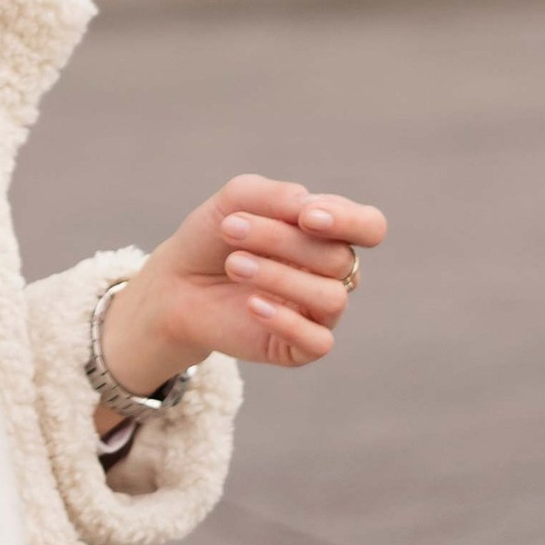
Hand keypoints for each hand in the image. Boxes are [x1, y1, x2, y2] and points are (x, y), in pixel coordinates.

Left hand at [98, 174, 387, 405]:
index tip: (306, 217)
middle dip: (281, 239)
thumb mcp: (238, 200)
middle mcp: (331, 272)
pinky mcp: (300, 347)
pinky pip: (319, 342)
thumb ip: (278, 197)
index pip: (369, 226)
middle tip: (230, 229)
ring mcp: (318, 312)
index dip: (349, 221)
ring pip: (332, 298)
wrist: (175, 283)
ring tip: (233, 265)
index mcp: (326, 232)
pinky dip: (286, 322)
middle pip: (338, 257)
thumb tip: (313, 212)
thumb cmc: (213, 237)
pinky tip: (252, 305)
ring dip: (279, 276)